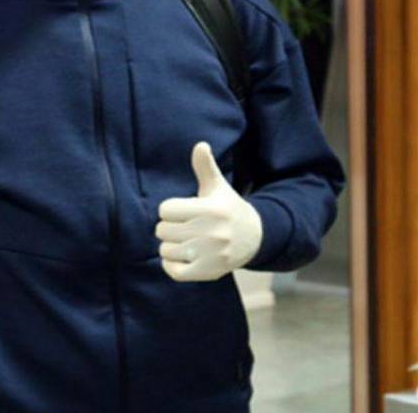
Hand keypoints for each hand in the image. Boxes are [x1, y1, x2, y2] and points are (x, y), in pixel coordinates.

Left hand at [155, 141, 262, 281]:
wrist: (254, 238)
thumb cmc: (227, 208)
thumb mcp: (218, 187)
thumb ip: (205, 167)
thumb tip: (200, 145)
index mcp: (211, 210)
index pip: (166, 209)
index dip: (170, 209)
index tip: (181, 211)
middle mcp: (212, 233)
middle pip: (163, 230)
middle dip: (168, 228)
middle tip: (182, 227)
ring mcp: (211, 255)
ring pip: (166, 251)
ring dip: (169, 247)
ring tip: (182, 241)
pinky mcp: (209, 273)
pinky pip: (175, 272)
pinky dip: (171, 266)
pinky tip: (178, 257)